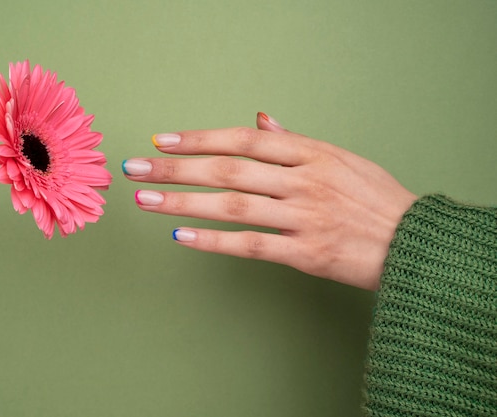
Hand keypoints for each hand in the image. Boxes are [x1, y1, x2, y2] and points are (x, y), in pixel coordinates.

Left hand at [122, 113, 416, 289]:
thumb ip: (296, 142)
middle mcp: (303, 181)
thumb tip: (262, 122)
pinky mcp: (305, 253)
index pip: (243, 140)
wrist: (414, 245)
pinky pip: (250, 244)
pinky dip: (213, 240)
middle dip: (176, 168)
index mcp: (311, 153)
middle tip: (135, 168)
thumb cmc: (376, 199)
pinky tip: (182, 234)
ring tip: (145, 199)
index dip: (199, 139)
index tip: (162, 141)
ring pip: (232, 205)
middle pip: (227, 170)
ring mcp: (303, 216)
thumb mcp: (342, 158)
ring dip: (183, 201)